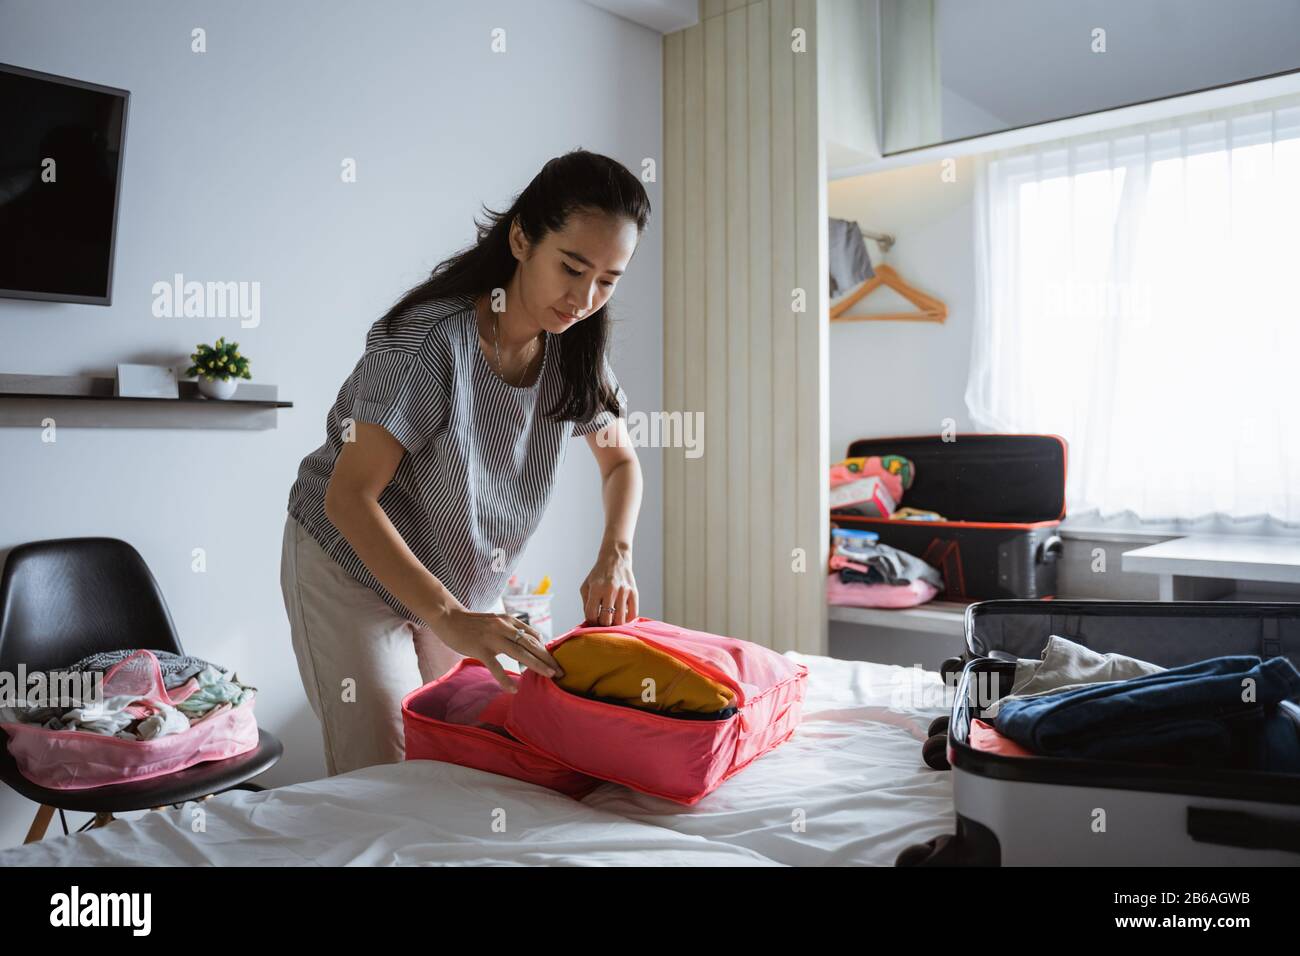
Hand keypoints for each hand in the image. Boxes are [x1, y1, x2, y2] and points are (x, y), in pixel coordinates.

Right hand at [430, 608, 563, 692]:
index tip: (556, 662)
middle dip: (548, 659)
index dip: (546, 650)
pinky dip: (505, 679)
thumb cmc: (474, 624)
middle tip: (561, 672)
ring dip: (537, 665)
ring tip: (549, 676)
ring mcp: (492, 638)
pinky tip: (513, 689)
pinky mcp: (480, 648)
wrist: (449, 618)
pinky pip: (496, 666)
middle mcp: (504, 627)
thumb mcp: (497, 621)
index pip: (533, 637)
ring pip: (520, 653)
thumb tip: (532, 641)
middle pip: (531, 645)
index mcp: (509, 621)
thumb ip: (513, 630)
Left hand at [580, 546, 637, 625]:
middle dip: (603, 625)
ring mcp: (624, 591)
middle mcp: (610, 590)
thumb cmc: (598, 575)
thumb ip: (586, 604)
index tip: (593, 619)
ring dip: (615, 624)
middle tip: (603, 621)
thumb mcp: (586, 586)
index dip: (591, 621)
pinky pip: (633, 614)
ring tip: (613, 619)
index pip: (591, 614)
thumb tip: (590, 623)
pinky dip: (627, 620)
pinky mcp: (634, 592)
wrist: (615, 559)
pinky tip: (622, 616)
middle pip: (606, 620)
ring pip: (620, 620)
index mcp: (596, 588)